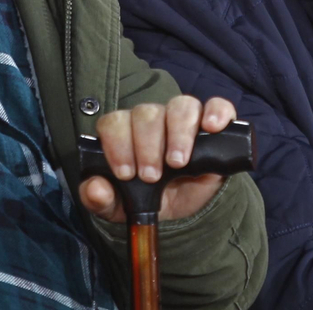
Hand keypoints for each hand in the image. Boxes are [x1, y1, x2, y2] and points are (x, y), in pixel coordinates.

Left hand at [78, 96, 237, 222]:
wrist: (183, 208)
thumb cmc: (146, 198)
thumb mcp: (120, 206)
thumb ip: (100, 199)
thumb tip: (95, 189)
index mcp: (126, 131)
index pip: (115, 121)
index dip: (117, 143)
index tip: (126, 173)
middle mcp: (154, 119)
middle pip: (147, 113)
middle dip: (147, 145)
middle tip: (152, 176)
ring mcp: (185, 118)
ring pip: (180, 106)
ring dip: (178, 133)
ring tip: (178, 162)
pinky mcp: (214, 124)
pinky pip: (218, 105)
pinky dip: (217, 112)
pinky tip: (212, 127)